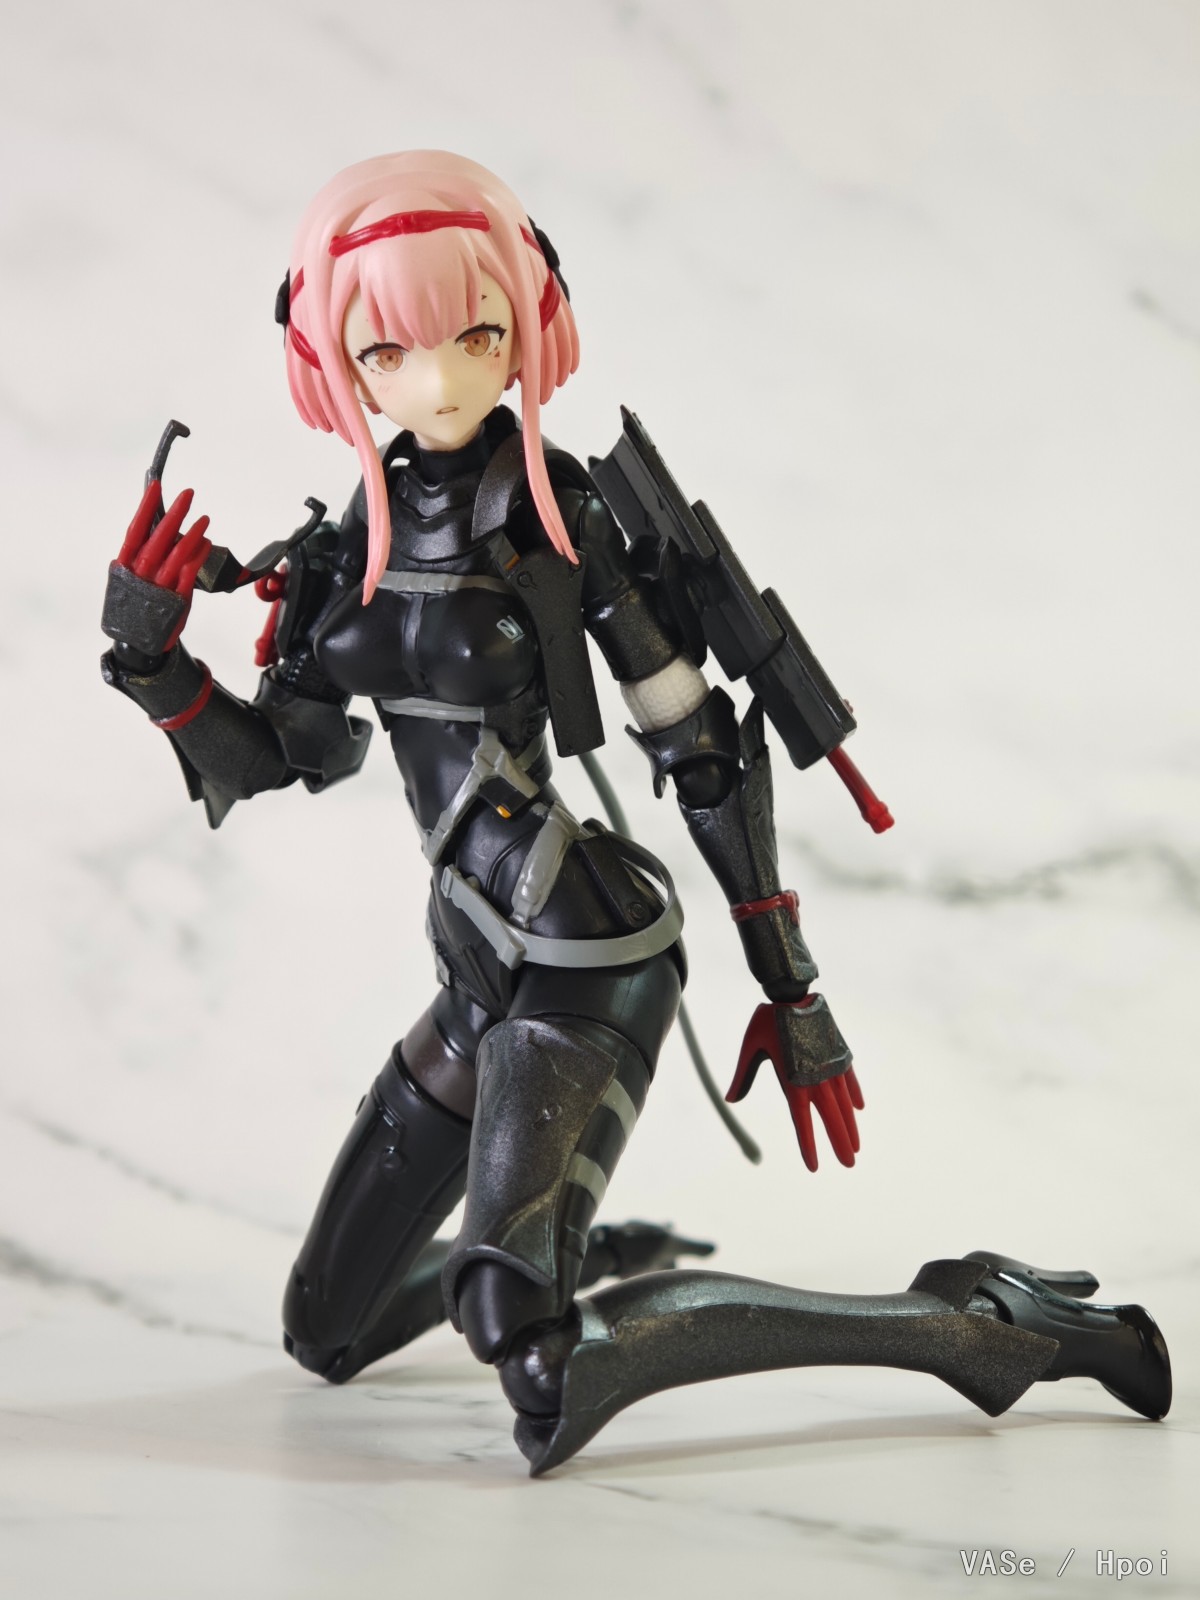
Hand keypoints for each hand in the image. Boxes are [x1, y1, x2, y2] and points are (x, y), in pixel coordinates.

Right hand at [102, 479, 211, 657]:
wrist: (137, 644)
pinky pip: (188, 574)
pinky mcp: (175, 600)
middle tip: (188, 494)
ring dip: (191, 534)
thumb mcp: (131, 579)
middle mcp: (140, 574)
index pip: (136, 531)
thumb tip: (157, 530)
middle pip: (157, 538)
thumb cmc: (136, 607)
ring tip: (205, 518)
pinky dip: (197, 557)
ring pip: (175, 555)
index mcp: (125, 566)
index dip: (146, 508)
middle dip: (174, 514)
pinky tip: (206, 543)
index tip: (156, 487)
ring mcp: (158, 587)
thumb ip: (141, 556)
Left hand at [726, 999, 863, 1171]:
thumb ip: (744, 1076)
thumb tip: (730, 1100)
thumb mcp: (750, 1048)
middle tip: (850, 1164)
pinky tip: (859, 1108)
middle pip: (830, 1118)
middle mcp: (815, 1078)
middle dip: (839, 1143)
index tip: (815, 1166)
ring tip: (856, 1146)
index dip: (808, 1145)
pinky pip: (849, 1079)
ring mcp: (829, 1066)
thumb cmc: (767, 1021)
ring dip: (850, 1125)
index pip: (801, 1122)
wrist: (792, 993)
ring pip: (843, 1104)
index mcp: (793, 1081)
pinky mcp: (838, 1053)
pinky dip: (854, 1094)